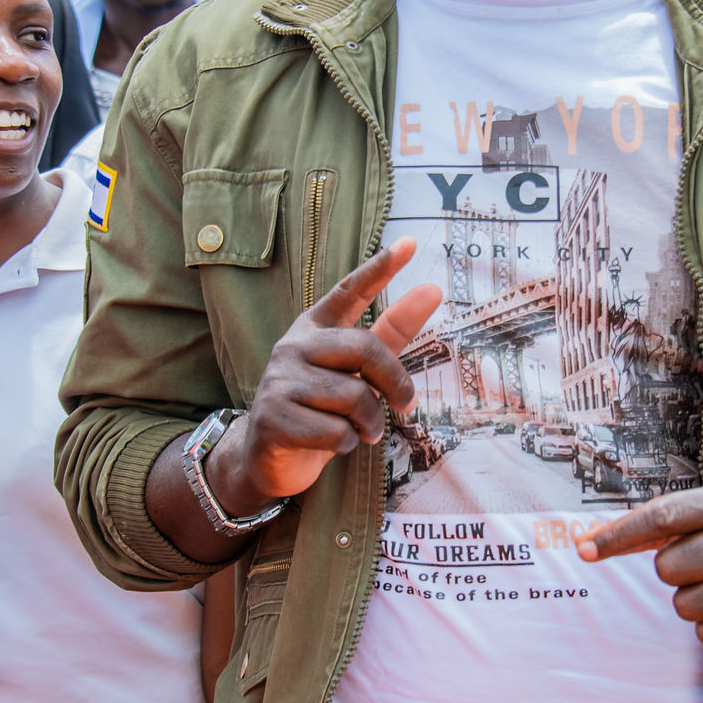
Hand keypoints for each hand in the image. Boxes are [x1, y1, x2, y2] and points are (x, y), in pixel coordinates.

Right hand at [208, 237, 440, 512]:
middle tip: (405, 406)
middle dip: (395, 383)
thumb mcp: (358, 370)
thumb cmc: (322, 408)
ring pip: (354, 398)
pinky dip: (346, 445)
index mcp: (315, 327)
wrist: (269, 458)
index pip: (350, 290)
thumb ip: (392, 332)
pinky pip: (335, 431)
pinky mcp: (273, 417)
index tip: (410, 244)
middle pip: (364, 350)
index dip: (379, 268)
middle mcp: (293, 345)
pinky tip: (332, 444)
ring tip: (359, 431)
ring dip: (369, 424)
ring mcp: (279, 380)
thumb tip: (433, 289)